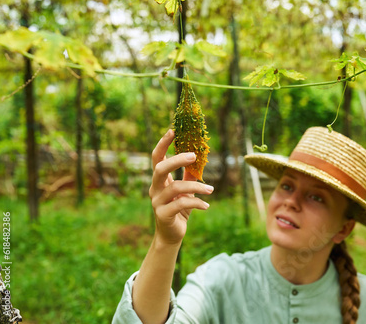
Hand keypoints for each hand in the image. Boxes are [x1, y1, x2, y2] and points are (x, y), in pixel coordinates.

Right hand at [149, 130, 213, 244]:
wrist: (171, 235)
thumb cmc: (179, 209)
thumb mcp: (186, 190)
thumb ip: (189, 175)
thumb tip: (199, 159)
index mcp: (159, 180)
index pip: (157, 158)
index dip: (162, 144)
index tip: (172, 130)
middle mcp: (155, 188)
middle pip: (160, 168)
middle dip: (177, 160)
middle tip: (193, 155)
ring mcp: (157, 202)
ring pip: (176, 187)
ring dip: (196, 186)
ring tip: (211, 189)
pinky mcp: (163, 215)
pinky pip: (181, 204)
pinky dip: (196, 203)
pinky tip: (206, 205)